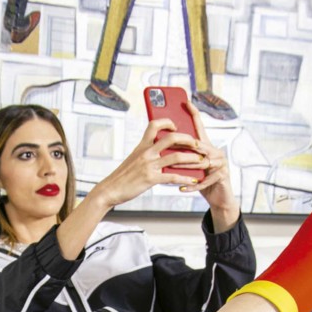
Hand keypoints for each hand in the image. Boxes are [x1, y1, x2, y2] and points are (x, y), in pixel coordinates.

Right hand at [88, 118, 207, 209]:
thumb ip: (146, 153)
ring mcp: (149, 165)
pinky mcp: (151, 179)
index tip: (176, 125)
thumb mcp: (134, 159)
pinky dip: (185, 178)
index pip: (154, 125)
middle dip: (188, 139)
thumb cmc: (122, 176)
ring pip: (176, 157)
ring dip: (192, 158)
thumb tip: (161, 151)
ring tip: (201, 160)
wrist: (110, 189)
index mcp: (142, 145)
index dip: (167, 122)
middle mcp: (146, 152)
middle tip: (197, 143)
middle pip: (171, 138)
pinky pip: (173, 177)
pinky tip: (193, 180)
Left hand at [182, 101, 238, 231]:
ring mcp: (221, 163)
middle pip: (198, 145)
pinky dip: (192, 185)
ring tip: (172, 168)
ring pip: (201, 162)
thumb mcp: (192, 166)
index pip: (200, 127)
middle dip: (184, 144)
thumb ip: (183, 155)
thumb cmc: (202, 180)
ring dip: (186, 166)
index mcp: (207, 146)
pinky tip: (181, 187)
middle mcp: (216, 152)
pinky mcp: (223, 176)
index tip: (186, 102)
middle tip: (169, 143)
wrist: (219, 198)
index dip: (194, 114)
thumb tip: (162, 144)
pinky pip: (205, 180)